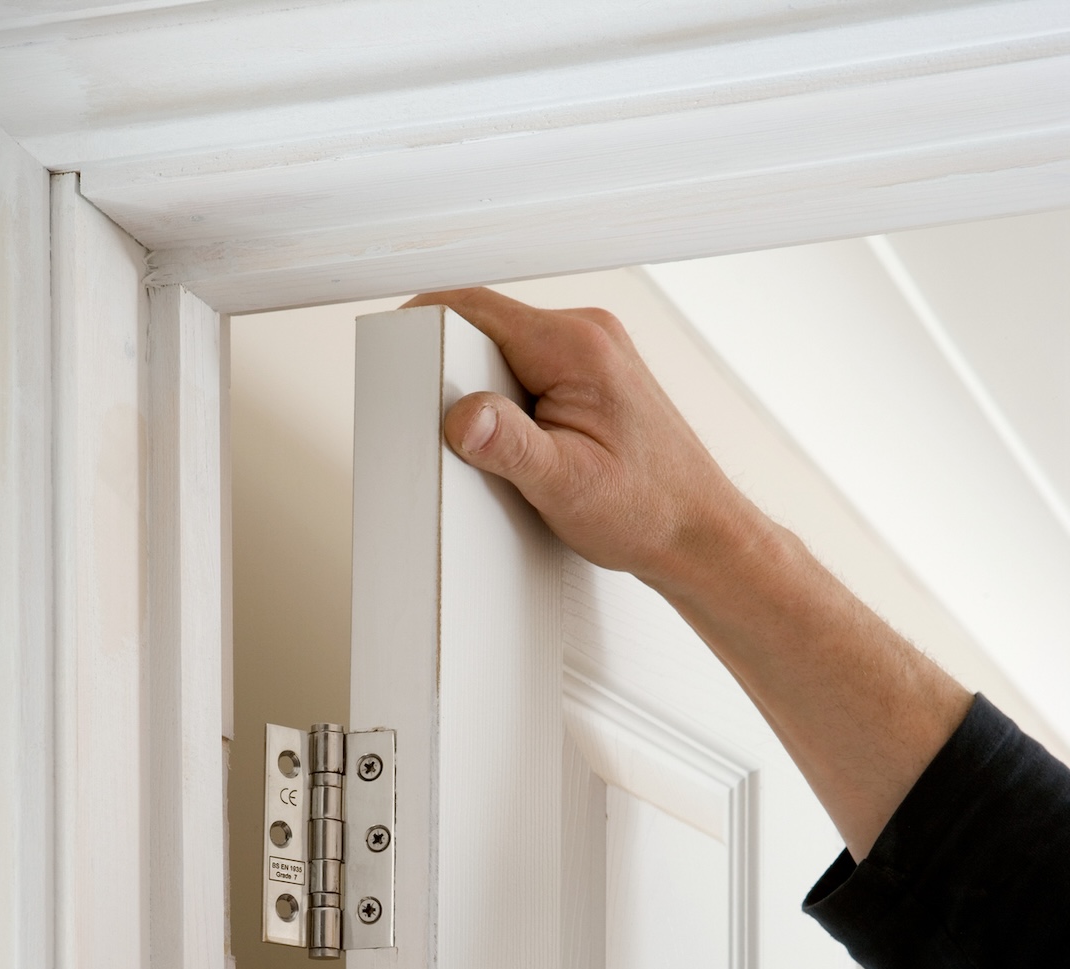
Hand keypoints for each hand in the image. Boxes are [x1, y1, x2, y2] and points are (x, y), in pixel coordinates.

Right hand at [403, 285, 768, 598]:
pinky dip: (508, 406)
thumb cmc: (650, 512)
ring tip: (488, 446)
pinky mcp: (592, 379)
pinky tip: (516, 447)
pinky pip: (528, 373)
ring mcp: (593, 355)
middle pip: (487, 328)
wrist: (699, 534)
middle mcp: (589, 337)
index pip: (478, 308)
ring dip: (483, 393)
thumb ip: (509, 446)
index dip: (425, 325)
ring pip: (506, 353)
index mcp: (578, 347)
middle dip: (455, 371)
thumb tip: (461, 414)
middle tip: (445, 425)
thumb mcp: (566, 486)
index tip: (394, 348)